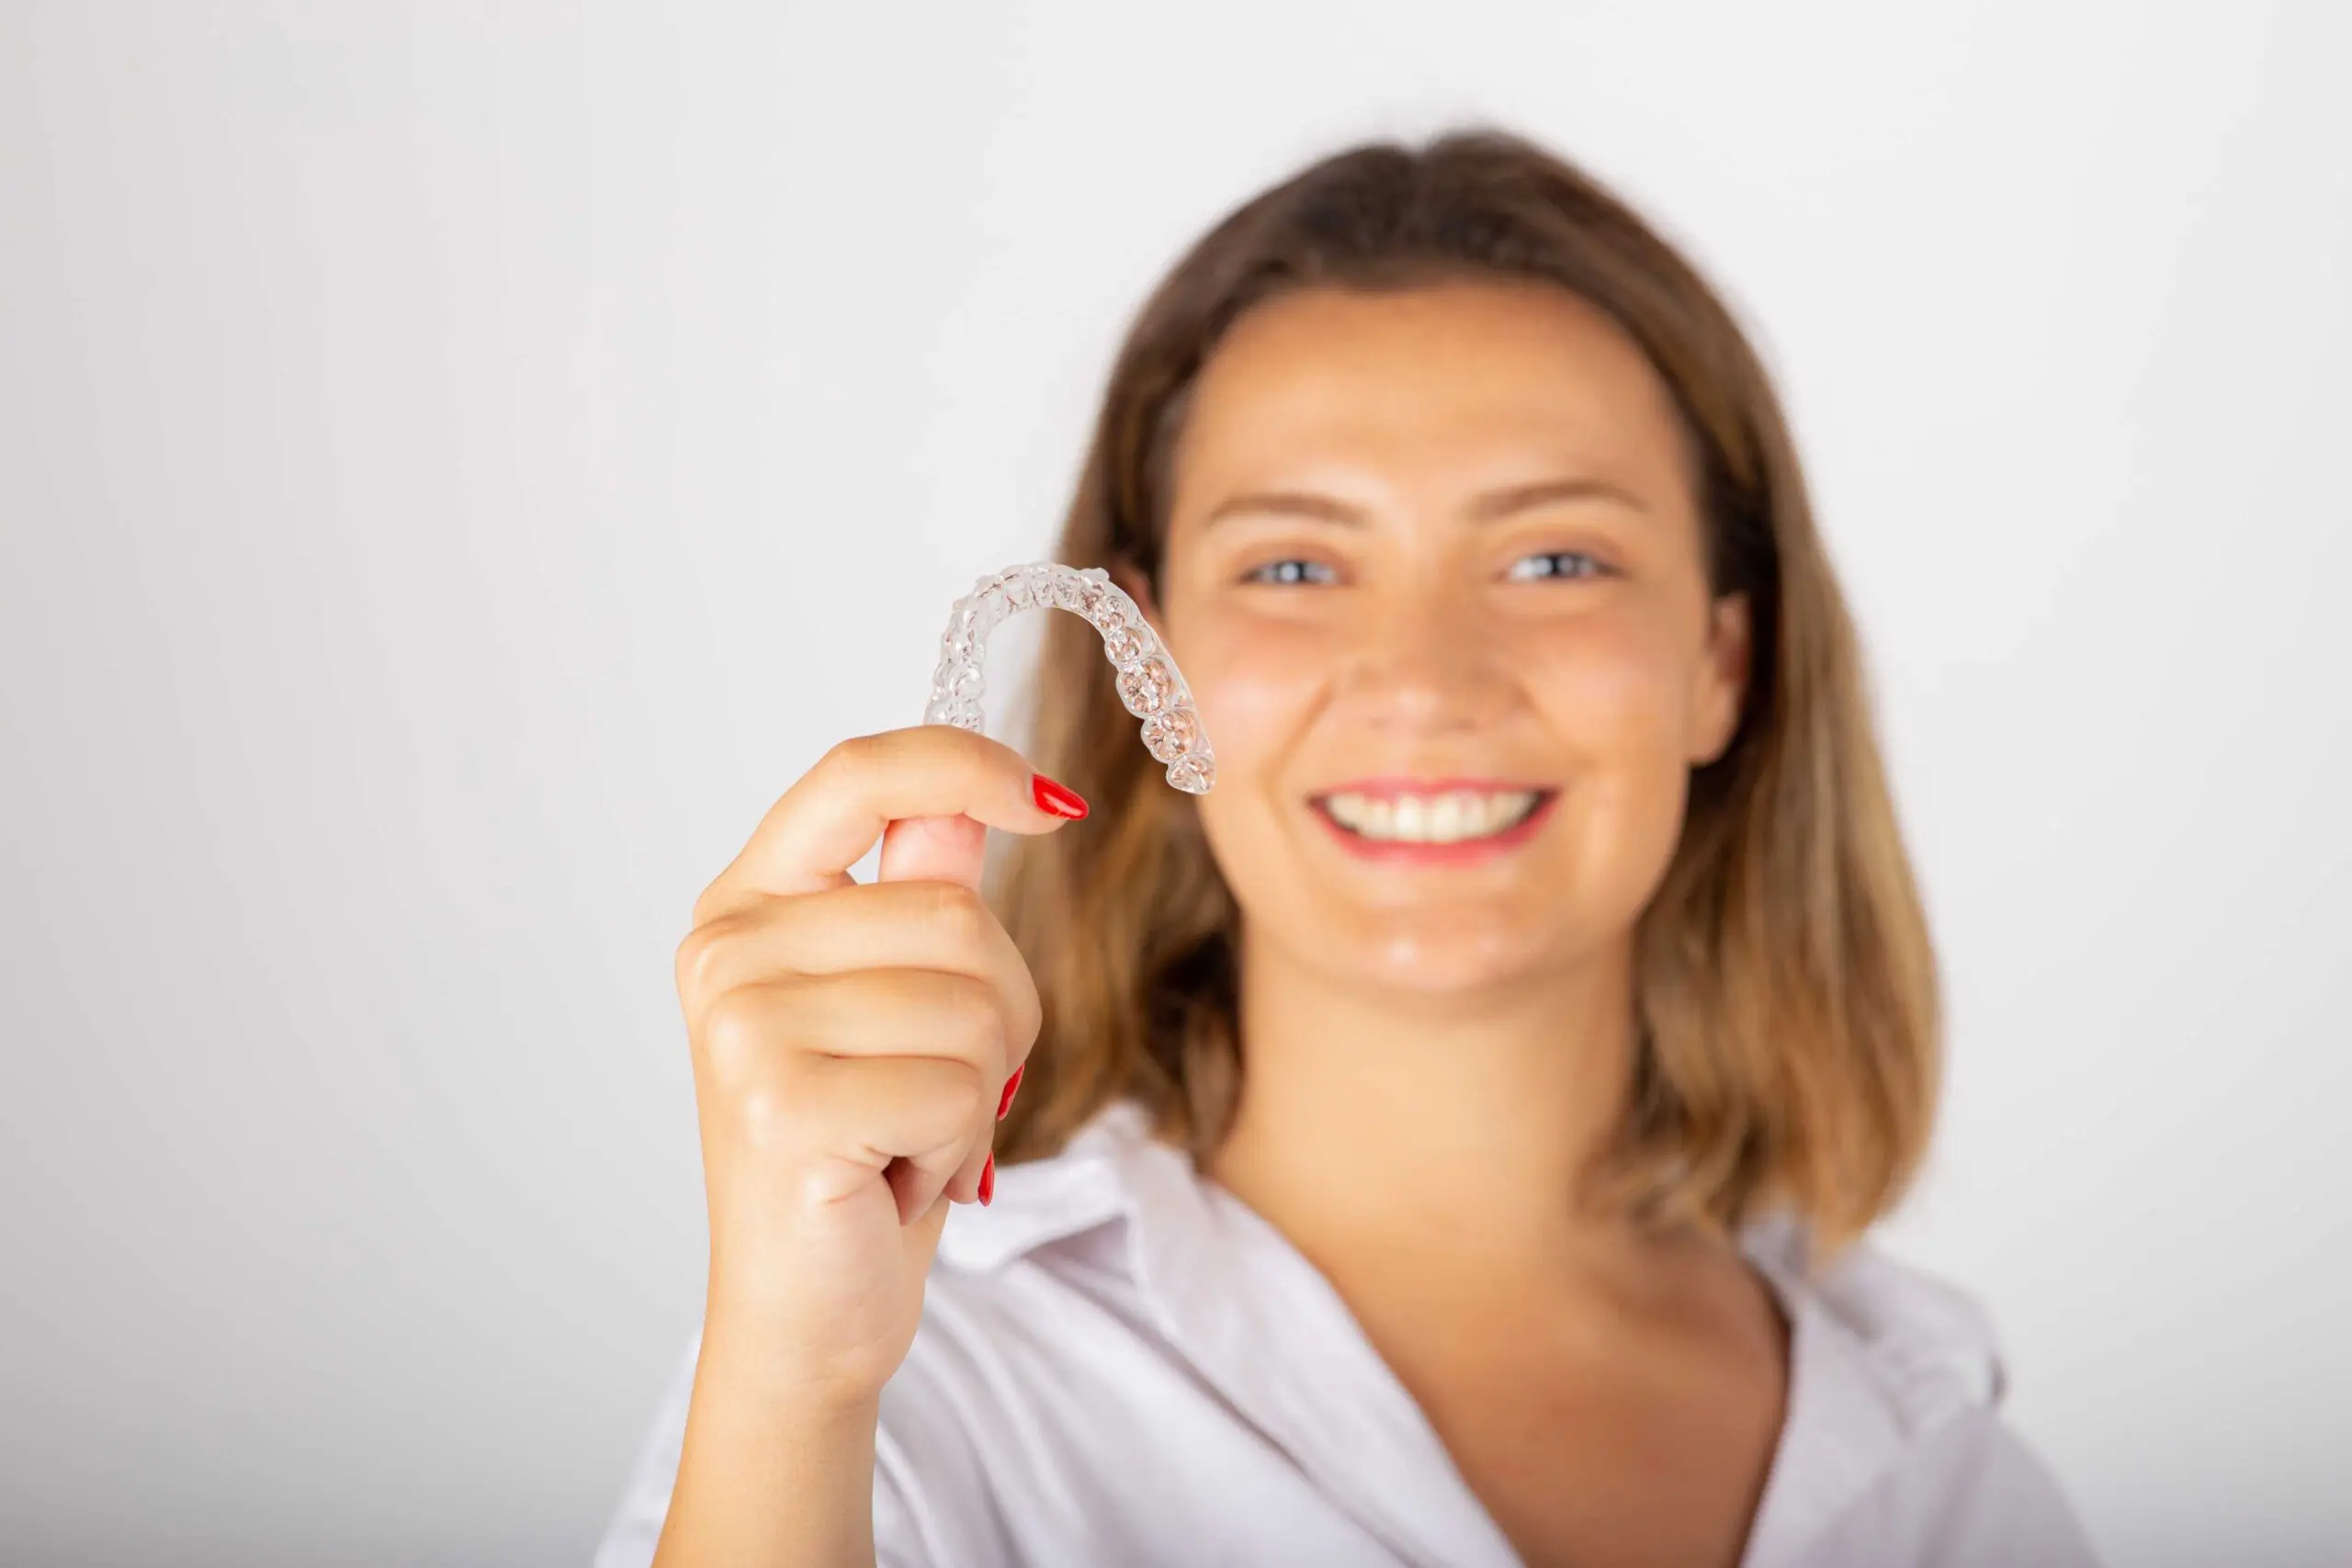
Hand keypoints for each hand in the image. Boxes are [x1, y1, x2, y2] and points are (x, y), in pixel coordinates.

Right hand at [673, 724, 1085, 1404]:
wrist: (807, 1310)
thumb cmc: (861, 1153)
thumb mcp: (900, 1005)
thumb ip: (920, 895)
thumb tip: (967, 803)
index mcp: (749, 906)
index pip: (859, 777)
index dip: (964, 765)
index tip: (1050, 801)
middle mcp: (729, 952)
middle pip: (957, 913)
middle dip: (999, 1012)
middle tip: (937, 1090)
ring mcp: (743, 1028)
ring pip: (974, 1004)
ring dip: (978, 1090)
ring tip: (903, 1137)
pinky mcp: (782, 1107)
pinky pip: (958, 1085)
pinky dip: (956, 1147)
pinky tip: (893, 1180)